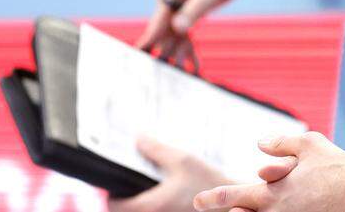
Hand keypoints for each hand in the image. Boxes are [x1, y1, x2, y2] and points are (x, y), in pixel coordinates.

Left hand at [107, 137, 230, 211]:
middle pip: (122, 211)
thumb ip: (157, 151)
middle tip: (130, 183)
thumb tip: (137, 139)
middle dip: (123, 198)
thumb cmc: (209, 184)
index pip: (112, 206)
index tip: (115, 181)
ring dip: (136, 202)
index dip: (110, 193)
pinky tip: (161, 194)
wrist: (234, 204)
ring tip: (147, 187)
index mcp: (151, 206)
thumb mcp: (184, 161)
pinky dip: (150, 206)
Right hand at [138, 0, 271, 66]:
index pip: (160, 14)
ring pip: (171, 32)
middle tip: (162, 77)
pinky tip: (194, 66)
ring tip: (182, 76)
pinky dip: (186, 46)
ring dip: (177, 53)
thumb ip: (198, 7)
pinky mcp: (178, 8)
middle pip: (162, 26)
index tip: (138, 54)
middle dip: (164, 50)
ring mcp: (170, 0)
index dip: (151, 36)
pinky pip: (180, 30)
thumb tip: (177, 28)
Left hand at [193, 133, 344, 211]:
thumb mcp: (310, 144)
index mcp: (273, 193)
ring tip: (251, 207)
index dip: (213, 199)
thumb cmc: (339, 167)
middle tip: (235, 207)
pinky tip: (285, 207)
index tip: (198, 201)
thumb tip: (259, 143)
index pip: (233, 197)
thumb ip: (281, 143)